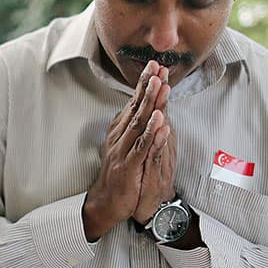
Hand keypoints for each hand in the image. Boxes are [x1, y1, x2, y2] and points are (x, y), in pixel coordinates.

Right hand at [82, 61, 170, 239]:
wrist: (107, 201)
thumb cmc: (118, 173)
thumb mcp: (125, 145)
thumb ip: (131, 126)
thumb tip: (138, 105)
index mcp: (120, 130)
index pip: (134, 102)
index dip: (144, 83)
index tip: (155, 66)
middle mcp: (119, 136)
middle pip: (136, 107)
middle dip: (148, 85)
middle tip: (157, 66)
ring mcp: (122, 150)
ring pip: (138, 122)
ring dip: (150, 102)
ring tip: (160, 85)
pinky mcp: (128, 166)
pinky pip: (141, 146)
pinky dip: (151, 132)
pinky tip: (159, 120)